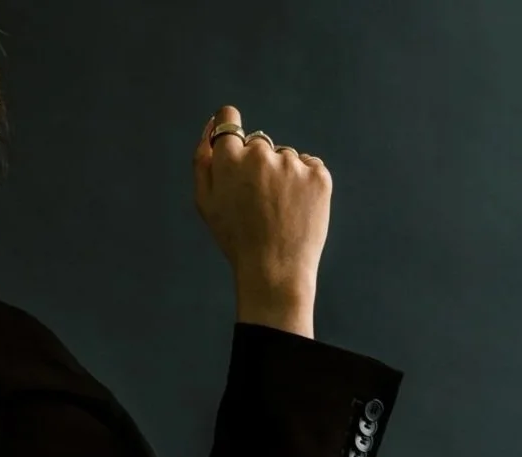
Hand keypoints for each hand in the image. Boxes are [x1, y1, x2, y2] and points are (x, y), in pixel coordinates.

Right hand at [193, 104, 331, 305]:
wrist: (274, 271)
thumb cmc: (236, 239)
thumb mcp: (206, 202)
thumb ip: (203, 158)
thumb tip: (213, 123)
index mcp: (229, 157)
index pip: (228, 119)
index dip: (231, 134)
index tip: (238, 155)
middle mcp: (260, 154)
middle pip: (258, 145)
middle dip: (258, 166)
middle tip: (258, 204)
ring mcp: (291, 164)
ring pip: (285, 157)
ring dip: (283, 177)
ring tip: (279, 212)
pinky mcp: (318, 176)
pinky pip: (309, 167)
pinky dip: (305, 183)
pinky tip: (296, 209)